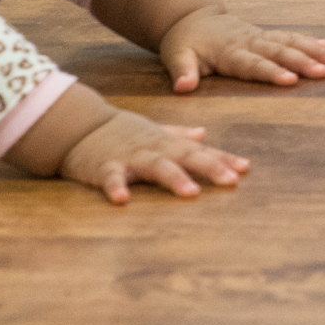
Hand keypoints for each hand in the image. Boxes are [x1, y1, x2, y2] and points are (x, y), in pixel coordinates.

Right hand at [59, 108, 247, 205]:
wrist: (79, 124)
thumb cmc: (120, 132)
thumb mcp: (154, 131)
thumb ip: (179, 134)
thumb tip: (205, 133)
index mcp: (166, 143)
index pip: (200, 151)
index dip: (222, 159)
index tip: (245, 169)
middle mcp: (154, 148)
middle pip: (186, 156)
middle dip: (209, 167)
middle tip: (231, 180)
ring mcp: (129, 157)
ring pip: (155, 166)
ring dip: (173, 178)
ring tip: (191, 192)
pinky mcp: (104, 166)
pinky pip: (111, 178)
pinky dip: (116, 187)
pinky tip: (122, 200)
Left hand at [155, 7, 324, 93]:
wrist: (191, 16)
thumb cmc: (184, 42)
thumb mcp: (176, 57)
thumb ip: (183, 71)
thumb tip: (183, 87)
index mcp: (229, 51)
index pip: (253, 64)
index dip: (271, 72)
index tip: (291, 79)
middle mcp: (248, 41)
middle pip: (279, 52)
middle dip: (303, 62)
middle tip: (323, 72)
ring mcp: (259, 36)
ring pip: (290, 42)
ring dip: (313, 51)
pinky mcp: (265, 34)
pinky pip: (290, 37)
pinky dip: (310, 41)